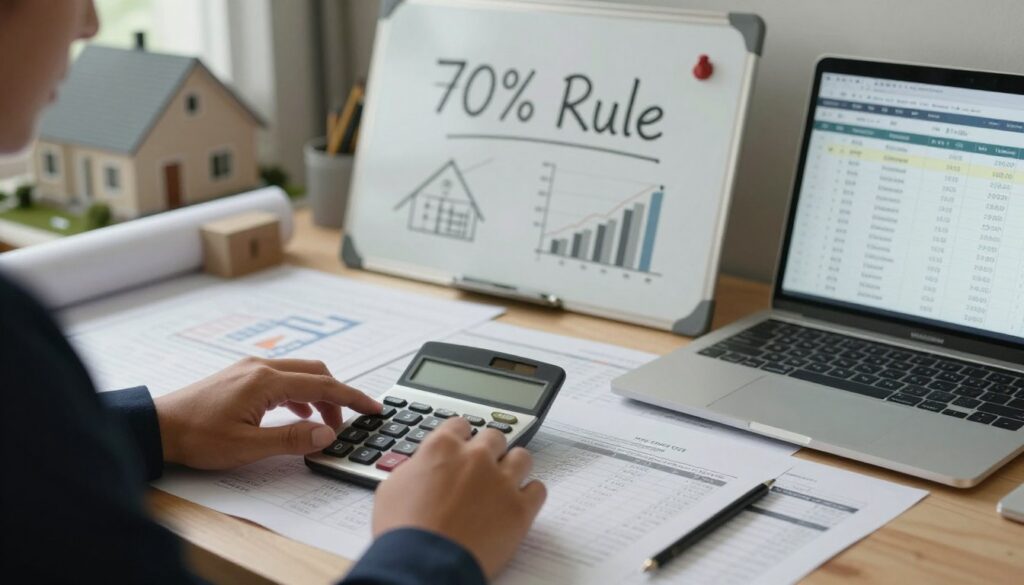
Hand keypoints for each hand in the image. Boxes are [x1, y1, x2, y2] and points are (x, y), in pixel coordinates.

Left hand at [154, 357, 380, 468]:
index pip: (323, 386)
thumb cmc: (197, 437)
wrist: (158, 427)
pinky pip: (281, 378)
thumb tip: (327, 434)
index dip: (352, 398)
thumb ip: (291, 439)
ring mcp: (249, 369)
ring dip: (317, 395)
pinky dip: (298, 394)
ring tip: (321, 425)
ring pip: (299, 373)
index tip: (373, 407)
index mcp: (266, 381)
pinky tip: (295, 416)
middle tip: (347, 423)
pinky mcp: (240, 376)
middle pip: (315, 372)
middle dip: (337, 396)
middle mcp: (261, 367)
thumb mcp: (247, 446)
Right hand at [373, 418, 546, 578]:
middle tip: (481, 468)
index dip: (460, 437)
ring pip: (522, 457)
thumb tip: (421, 468)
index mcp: (443, 448)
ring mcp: (501, 482)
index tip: (461, 446)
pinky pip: (538, 490)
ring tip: (504, 483)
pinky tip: (518, 504)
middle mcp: (476, 458)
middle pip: (494, 437)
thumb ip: (414, 469)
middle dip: (488, 450)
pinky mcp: (520, 509)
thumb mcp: (392, 488)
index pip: (460, 424)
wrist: (422, 565)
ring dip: (513, 467)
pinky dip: (530, 495)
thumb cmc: (402, 532)